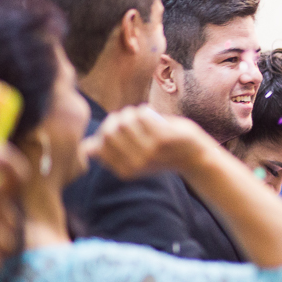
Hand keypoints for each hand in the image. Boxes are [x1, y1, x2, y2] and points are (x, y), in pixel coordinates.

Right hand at [82, 106, 212, 179]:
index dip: (104, 129)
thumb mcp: (134, 158)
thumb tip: (85, 147)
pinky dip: (144, 110)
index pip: (98, 144)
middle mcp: (134, 164)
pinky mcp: (164, 139)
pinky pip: (142, 115)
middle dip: (117, 118)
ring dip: (132, 113)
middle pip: (109, 130)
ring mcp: (149, 152)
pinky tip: (151, 112)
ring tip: (140, 114)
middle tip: (129, 115)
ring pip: (125, 121)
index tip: (117, 124)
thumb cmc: (163, 154)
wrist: (196, 157)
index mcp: (125, 171)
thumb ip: (112, 152)